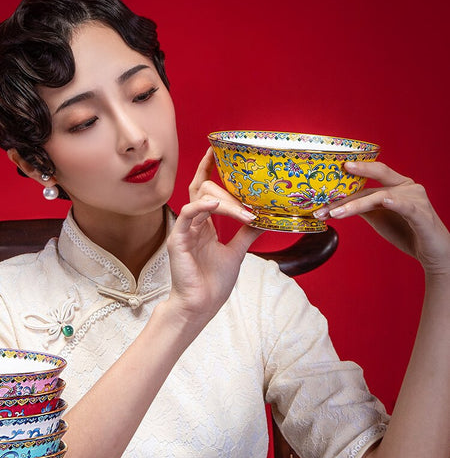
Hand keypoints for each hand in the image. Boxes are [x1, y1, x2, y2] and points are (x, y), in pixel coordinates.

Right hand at [167, 148, 261, 324]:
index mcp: (204, 225)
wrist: (201, 306)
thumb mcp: (237, 252)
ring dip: (225, 201)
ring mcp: (185, 230)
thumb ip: (247, 234)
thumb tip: (265, 219)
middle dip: (226, 186)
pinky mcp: (178, 240)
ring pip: (200, 199)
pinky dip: (202, 207)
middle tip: (246, 188)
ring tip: (244, 211)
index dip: (210, 170)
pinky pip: (188, 215)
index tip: (218, 152)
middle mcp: (193, 224)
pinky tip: (216, 205)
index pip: (206, 190)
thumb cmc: (213, 283)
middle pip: (205, 190)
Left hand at [314, 161, 449, 275]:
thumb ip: (363, 206)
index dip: (346, 185)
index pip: (368, 181)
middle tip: (328, 196)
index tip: (326, 185)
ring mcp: (415, 199)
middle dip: (349, 190)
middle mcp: (407, 186)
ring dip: (356, 205)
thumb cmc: (407, 231)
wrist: (432, 253)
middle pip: (374, 184)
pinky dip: (394, 202)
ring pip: (381, 197)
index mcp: (397, 184)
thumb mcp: (380, 217)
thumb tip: (338, 203)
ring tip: (336, 213)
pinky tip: (384, 201)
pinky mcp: (422, 214)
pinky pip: (405, 206)